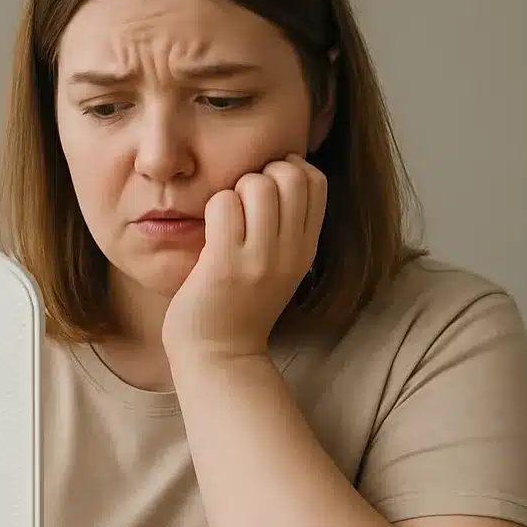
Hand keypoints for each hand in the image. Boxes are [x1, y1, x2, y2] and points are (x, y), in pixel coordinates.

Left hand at [162, 153, 326, 361]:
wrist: (218, 356)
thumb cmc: (239, 307)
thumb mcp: (279, 268)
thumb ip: (286, 229)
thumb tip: (279, 172)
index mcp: (305, 250)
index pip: (316, 181)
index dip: (290, 169)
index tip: (267, 188)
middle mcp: (290, 253)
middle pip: (290, 174)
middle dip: (261, 173)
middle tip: (242, 202)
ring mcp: (259, 260)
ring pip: (256, 184)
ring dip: (233, 190)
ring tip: (225, 219)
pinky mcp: (225, 265)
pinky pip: (223, 204)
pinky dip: (213, 207)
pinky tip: (209, 232)